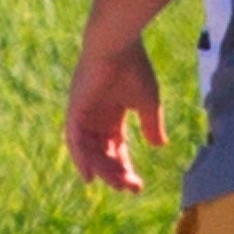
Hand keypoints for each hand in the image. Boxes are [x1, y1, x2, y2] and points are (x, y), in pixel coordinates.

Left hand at [65, 37, 166, 190]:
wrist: (118, 44)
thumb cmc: (133, 68)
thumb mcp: (148, 102)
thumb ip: (151, 125)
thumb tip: (159, 146)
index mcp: (111, 114)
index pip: (116, 147)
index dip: (125, 166)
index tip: (137, 185)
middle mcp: (94, 117)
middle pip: (102, 153)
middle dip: (115, 173)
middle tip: (129, 188)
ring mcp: (82, 114)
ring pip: (89, 150)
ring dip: (102, 169)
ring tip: (116, 185)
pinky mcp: (74, 109)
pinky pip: (74, 139)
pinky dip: (80, 157)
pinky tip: (89, 175)